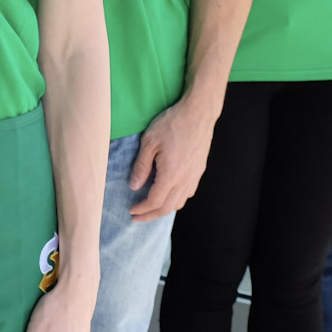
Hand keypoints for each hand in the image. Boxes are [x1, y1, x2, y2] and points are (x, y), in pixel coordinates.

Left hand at [128, 95, 219, 220]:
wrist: (198, 113)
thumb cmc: (172, 124)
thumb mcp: (149, 142)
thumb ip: (141, 167)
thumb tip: (134, 186)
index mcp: (171, 174)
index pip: (155, 201)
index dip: (142, 209)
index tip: (131, 211)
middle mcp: (185, 180)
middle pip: (168, 207)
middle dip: (151, 215)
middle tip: (137, 218)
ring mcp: (194, 176)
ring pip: (179, 202)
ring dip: (164, 209)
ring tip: (151, 209)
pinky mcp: (199, 170)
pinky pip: (188, 193)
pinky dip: (176, 200)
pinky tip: (169, 195)